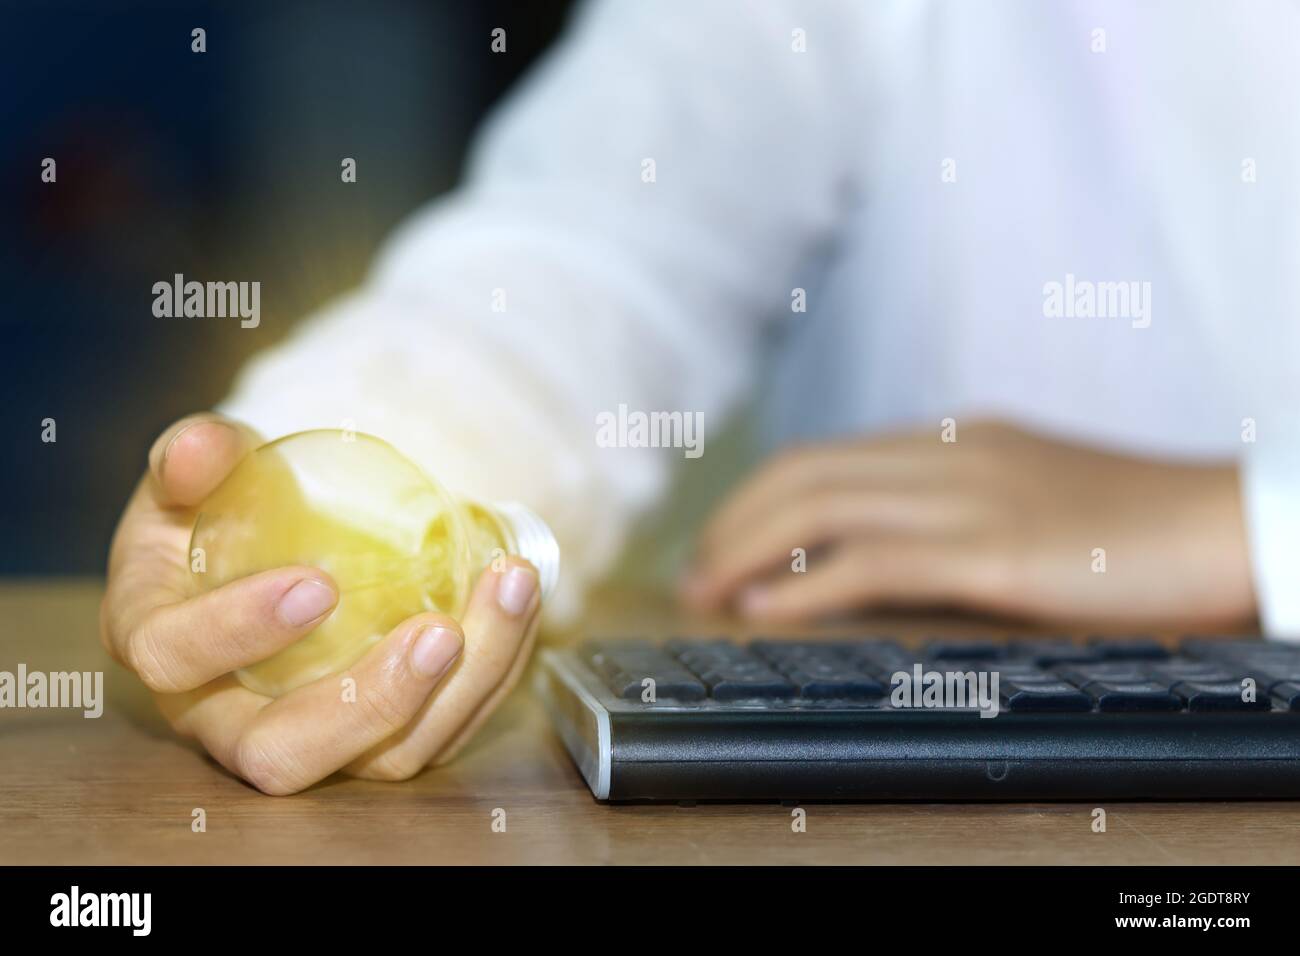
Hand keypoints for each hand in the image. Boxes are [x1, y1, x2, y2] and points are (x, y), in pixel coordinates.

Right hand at [101, 414, 541, 793]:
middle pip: (282, 755)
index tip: (317, 583)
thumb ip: (199, 457)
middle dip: (370, 704)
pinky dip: (492, 675)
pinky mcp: (379, 738)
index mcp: (164, 645)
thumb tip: (199, 449)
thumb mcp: (200, 475)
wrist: (276, 542)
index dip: (238, 631)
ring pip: (381, 759)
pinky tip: (519, 607)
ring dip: (462, 687)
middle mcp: (226, 714)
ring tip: (509, 592)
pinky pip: (440, 732)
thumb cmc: (225, 512)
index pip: (177, 658)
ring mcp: (312, 736)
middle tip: (437, 632)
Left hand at [683, 420, 1255, 627]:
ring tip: (705, 596)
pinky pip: (872, 559)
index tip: (718, 546)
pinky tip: (764, 609)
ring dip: (744, 554)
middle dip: (728, 525)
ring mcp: (969, 495)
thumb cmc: (1132, 528)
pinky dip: (804, 583)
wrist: (1228, 524)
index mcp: (952, 439)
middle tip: (690, 577)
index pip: (820, 459)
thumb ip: (951, 516)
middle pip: (799, 474)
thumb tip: (867, 561)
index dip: (751, 503)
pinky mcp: (994, 549)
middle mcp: (947, 454)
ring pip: (817, 509)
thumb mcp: (1025, 502)